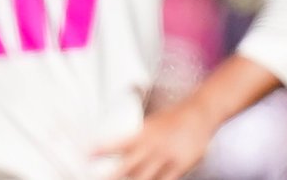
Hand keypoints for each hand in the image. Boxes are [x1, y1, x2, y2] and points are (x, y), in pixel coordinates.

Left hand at [98, 104, 219, 179]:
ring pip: (143, 179)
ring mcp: (165, 158)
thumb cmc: (173, 118)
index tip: (86, 154)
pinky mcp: (179, 167)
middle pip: (127, 167)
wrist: (200, 112)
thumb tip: (117, 146)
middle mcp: (152, 146)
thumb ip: (136, 137)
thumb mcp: (151, 122)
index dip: (101, 149)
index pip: (117, 142)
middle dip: (112, 177)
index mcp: (143, 133)